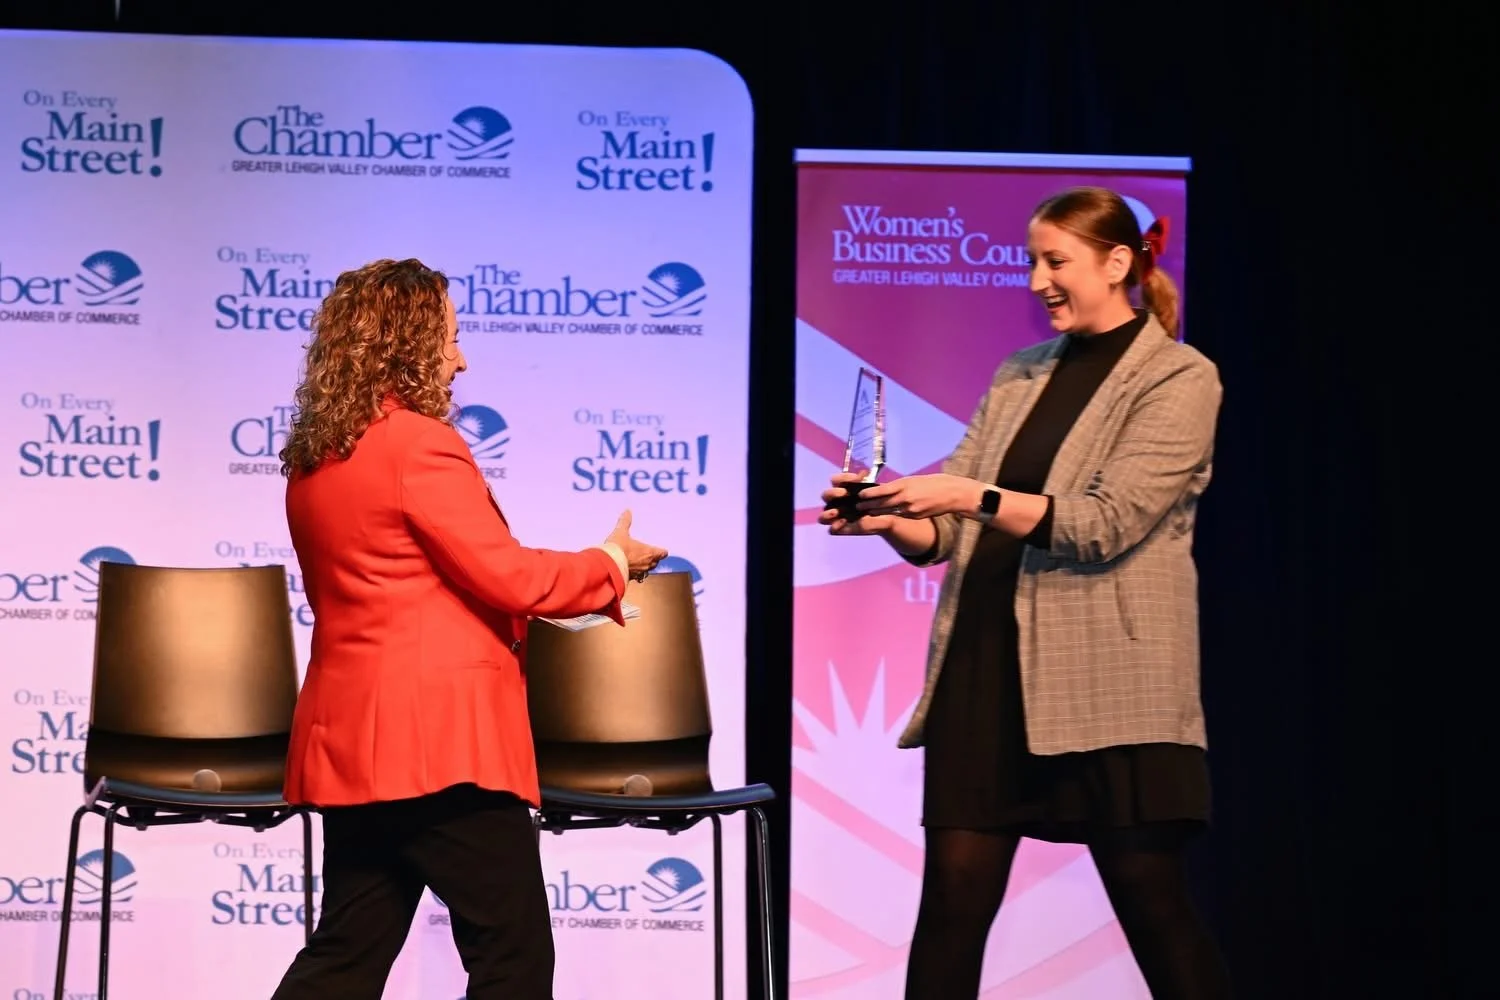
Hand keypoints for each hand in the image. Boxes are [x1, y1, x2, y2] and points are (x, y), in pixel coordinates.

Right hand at [606, 510, 667, 580]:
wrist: (607, 564)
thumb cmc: (618, 548)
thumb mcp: (621, 532)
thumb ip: (625, 521)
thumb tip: (627, 511)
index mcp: (649, 552)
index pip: (662, 553)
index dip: (662, 551)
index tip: (662, 550)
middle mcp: (646, 564)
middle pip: (655, 563)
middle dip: (654, 559)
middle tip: (652, 555)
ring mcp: (639, 572)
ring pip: (647, 571)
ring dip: (645, 566)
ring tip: (641, 562)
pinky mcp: (630, 578)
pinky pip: (636, 576)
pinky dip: (636, 572)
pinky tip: (629, 569)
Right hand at [818, 472, 897, 535]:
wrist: (886, 517)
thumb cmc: (878, 501)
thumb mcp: (875, 489)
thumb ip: (867, 483)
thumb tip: (862, 473)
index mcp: (842, 489)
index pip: (835, 480)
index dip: (842, 478)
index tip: (856, 479)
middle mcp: (837, 502)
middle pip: (826, 495)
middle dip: (833, 493)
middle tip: (844, 493)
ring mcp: (837, 516)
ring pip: (823, 515)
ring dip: (827, 513)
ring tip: (836, 512)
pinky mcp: (840, 529)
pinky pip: (832, 529)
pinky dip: (835, 526)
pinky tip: (844, 521)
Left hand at [854, 474, 980, 518]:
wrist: (953, 493)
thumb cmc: (934, 482)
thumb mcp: (914, 480)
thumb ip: (900, 486)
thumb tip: (886, 490)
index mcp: (905, 485)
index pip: (882, 490)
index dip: (869, 494)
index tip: (860, 494)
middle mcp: (906, 497)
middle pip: (882, 504)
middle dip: (868, 505)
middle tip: (857, 506)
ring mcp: (910, 509)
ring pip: (889, 512)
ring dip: (876, 512)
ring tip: (866, 512)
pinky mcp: (915, 516)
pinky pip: (900, 515)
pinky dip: (891, 515)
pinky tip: (884, 515)